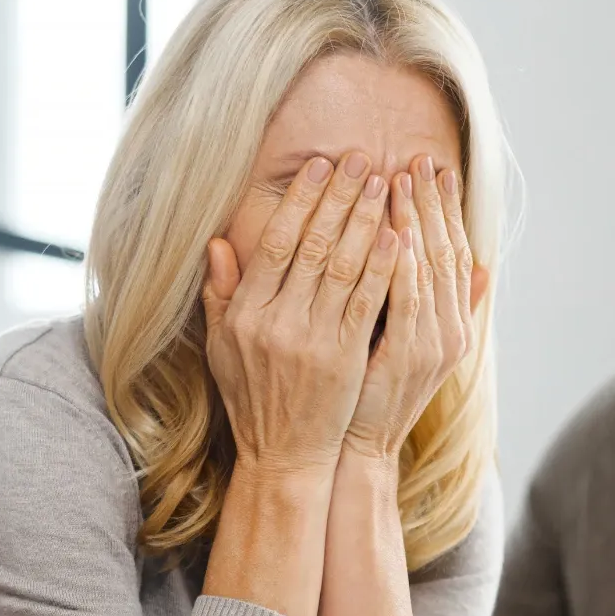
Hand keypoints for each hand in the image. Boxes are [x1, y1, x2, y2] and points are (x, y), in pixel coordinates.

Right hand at [203, 153, 398, 476]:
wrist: (283, 456)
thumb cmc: (254, 399)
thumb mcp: (221, 347)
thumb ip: (220, 294)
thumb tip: (216, 243)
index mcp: (244, 314)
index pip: (275, 243)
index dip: (300, 201)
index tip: (319, 166)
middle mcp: (275, 322)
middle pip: (312, 246)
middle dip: (339, 197)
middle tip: (361, 159)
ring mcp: (311, 341)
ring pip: (343, 267)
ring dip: (366, 220)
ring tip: (385, 183)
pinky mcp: (345, 359)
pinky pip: (367, 303)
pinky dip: (383, 267)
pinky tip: (398, 236)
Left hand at [343, 155, 489, 458]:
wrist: (357, 450)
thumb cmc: (366, 395)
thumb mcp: (399, 345)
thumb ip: (418, 302)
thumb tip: (457, 267)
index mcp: (448, 324)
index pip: (450, 252)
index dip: (443, 209)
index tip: (431, 169)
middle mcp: (448, 331)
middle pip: (445, 251)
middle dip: (432, 203)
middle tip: (420, 159)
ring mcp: (431, 344)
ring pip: (429, 268)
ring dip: (418, 220)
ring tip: (404, 179)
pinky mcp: (406, 356)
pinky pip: (407, 298)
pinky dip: (405, 262)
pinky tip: (397, 230)